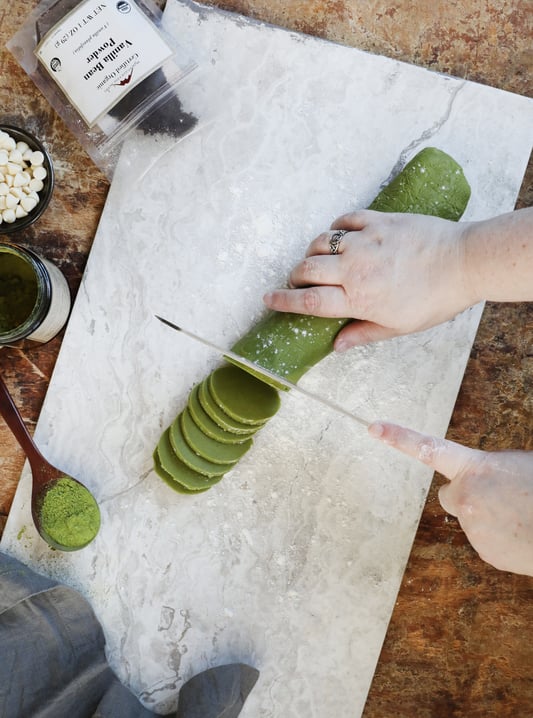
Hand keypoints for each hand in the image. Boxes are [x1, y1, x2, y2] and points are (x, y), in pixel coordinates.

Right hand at [264, 210, 476, 350]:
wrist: (465, 262)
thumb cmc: (435, 299)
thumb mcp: (399, 326)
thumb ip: (363, 334)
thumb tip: (336, 346)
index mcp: (360, 299)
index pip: (309, 301)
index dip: (283, 300)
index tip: (268, 299)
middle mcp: (356, 268)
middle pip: (307, 269)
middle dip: (295, 276)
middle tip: (297, 281)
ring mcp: (366, 241)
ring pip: (321, 242)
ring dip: (312, 252)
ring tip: (318, 261)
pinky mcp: (379, 220)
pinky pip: (345, 219)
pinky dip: (336, 228)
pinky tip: (340, 237)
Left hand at [368, 421, 532, 576]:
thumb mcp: (520, 465)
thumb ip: (494, 470)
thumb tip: (490, 481)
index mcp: (475, 468)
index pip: (428, 448)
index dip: (399, 437)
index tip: (373, 427)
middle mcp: (465, 497)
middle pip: (450, 495)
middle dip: (466, 495)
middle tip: (499, 497)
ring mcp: (473, 528)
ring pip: (473, 519)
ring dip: (490, 517)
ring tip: (521, 515)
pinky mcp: (485, 553)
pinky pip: (486, 540)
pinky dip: (500, 537)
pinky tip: (522, 533)